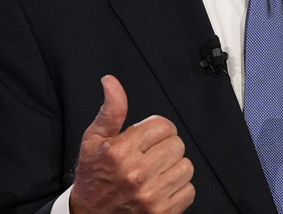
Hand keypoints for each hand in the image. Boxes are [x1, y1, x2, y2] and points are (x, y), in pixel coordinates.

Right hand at [69, 75, 194, 213]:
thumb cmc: (93, 178)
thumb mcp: (94, 140)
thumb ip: (111, 110)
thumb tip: (111, 82)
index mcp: (120, 152)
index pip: (163, 125)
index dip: (157, 129)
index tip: (147, 138)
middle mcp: (136, 174)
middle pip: (177, 144)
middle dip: (165, 147)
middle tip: (149, 156)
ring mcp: (151, 195)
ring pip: (186, 166)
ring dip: (174, 168)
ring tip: (155, 172)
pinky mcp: (162, 212)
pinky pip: (189, 190)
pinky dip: (179, 189)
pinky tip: (161, 188)